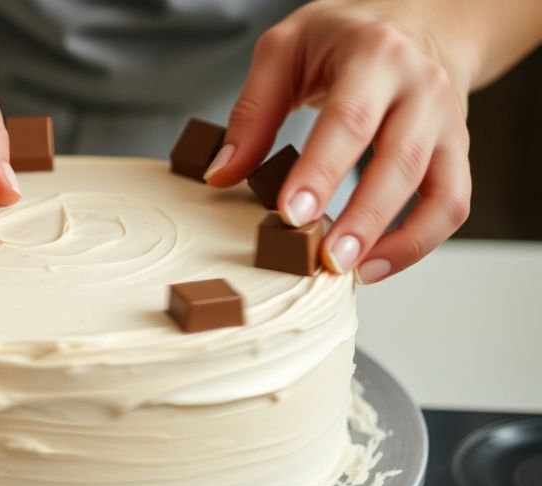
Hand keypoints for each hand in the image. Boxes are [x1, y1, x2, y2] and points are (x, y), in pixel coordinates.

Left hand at [205, 0, 474, 282]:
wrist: (419, 17)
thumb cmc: (343, 36)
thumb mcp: (285, 50)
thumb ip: (252, 112)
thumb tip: (220, 174)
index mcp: (374, 55)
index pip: (350, 119)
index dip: (320, 172)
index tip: (291, 214)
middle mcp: (420, 87)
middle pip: (399, 160)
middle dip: (362, 217)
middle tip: (323, 259)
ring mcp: (446, 122)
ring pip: (437, 189)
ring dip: (393, 240)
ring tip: (347, 270)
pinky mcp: (455, 151)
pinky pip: (451, 205)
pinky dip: (418, 243)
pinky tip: (374, 265)